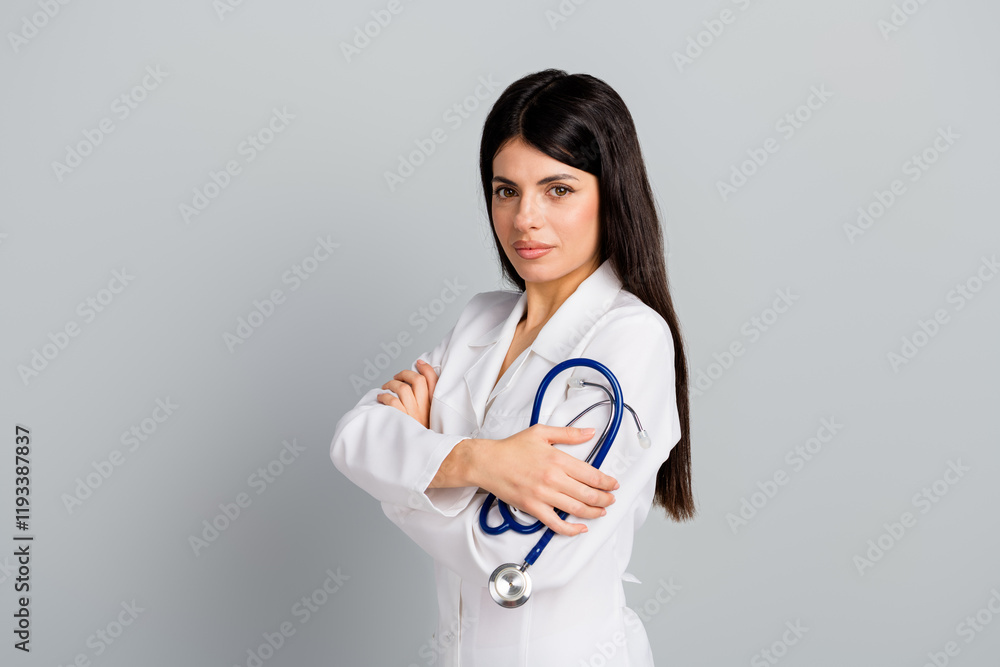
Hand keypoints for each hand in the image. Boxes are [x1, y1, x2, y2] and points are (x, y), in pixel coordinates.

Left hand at [377, 359, 437, 428]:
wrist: (415, 455)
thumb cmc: (417, 433)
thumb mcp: (426, 417)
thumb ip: (423, 402)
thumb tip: (413, 382)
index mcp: (432, 406)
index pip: (434, 381)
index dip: (426, 368)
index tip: (418, 363)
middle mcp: (424, 408)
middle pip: (418, 381)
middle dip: (405, 374)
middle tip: (397, 377)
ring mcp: (412, 414)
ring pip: (403, 388)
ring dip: (391, 384)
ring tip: (386, 387)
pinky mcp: (400, 420)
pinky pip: (392, 401)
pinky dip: (384, 396)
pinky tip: (381, 398)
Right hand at [466, 424, 619, 536]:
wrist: (488, 463)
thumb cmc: (512, 448)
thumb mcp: (542, 432)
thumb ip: (568, 433)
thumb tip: (590, 432)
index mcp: (558, 459)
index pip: (591, 474)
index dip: (606, 482)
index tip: (613, 484)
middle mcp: (553, 479)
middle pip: (588, 494)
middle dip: (605, 498)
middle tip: (611, 499)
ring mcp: (543, 495)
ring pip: (576, 509)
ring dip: (593, 512)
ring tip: (601, 511)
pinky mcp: (533, 508)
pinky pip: (556, 524)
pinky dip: (571, 529)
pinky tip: (580, 528)